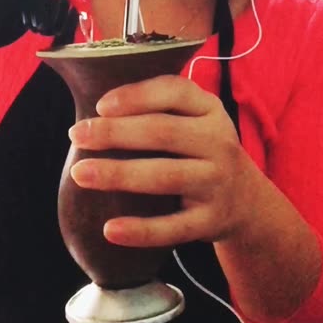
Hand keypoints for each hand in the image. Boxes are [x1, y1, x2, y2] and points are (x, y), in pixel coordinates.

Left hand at [68, 74, 246, 247]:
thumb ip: (158, 105)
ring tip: (79, 173)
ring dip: (119, 174)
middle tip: (76, 134)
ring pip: (165, 176)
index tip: (100, 105)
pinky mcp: (210, 222)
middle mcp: (218, 143)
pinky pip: (173, 227)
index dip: (136, 96)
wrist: (246, 200)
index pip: (175, 92)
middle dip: (115, 133)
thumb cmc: (201, 149)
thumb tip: (96, 107)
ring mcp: (216, 183)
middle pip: (163, 132)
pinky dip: (141, 230)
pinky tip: (109, 229)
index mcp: (210, 110)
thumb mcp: (194, 118)